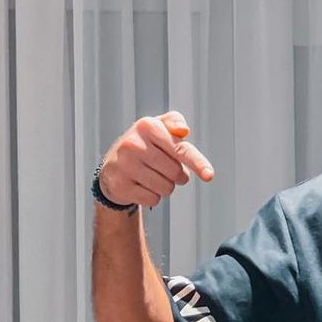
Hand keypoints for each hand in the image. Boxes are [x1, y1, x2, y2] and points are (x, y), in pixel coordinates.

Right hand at [99, 110, 213, 209]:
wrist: (112, 167)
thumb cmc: (144, 146)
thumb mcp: (157, 128)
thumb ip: (174, 122)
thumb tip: (183, 130)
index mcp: (147, 126)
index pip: (180, 149)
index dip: (197, 163)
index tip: (209, 176)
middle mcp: (133, 144)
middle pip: (176, 173)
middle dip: (176, 176)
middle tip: (163, 169)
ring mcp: (124, 165)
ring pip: (166, 188)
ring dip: (164, 187)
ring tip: (150, 176)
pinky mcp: (120, 185)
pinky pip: (153, 199)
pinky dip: (151, 196)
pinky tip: (140, 186)